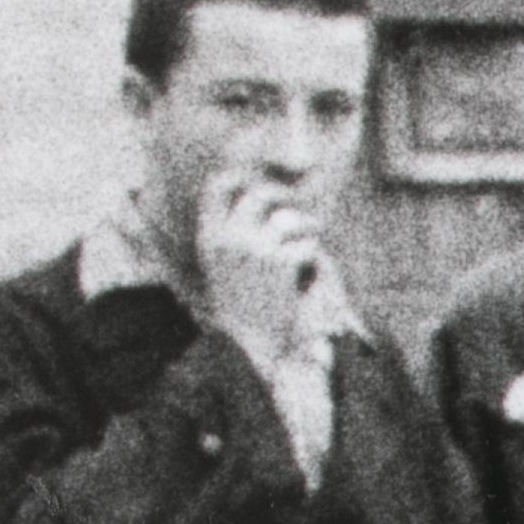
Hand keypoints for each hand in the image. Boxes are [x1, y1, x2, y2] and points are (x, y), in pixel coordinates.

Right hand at [192, 174, 323, 372]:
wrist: (260, 347)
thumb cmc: (247, 312)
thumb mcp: (225, 270)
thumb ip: (232, 237)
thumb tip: (251, 202)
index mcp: (209, 238)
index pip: (218, 186)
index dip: (242, 176)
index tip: (259, 179)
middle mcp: (227, 238)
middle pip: (257, 193)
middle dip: (282, 194)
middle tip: (297, 204)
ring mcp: (252, 249)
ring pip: (286, 218)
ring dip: (305, 223)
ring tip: (314, 231)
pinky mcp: (278, 263)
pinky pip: (304, 244)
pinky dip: (313, 253)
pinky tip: (314, 265)